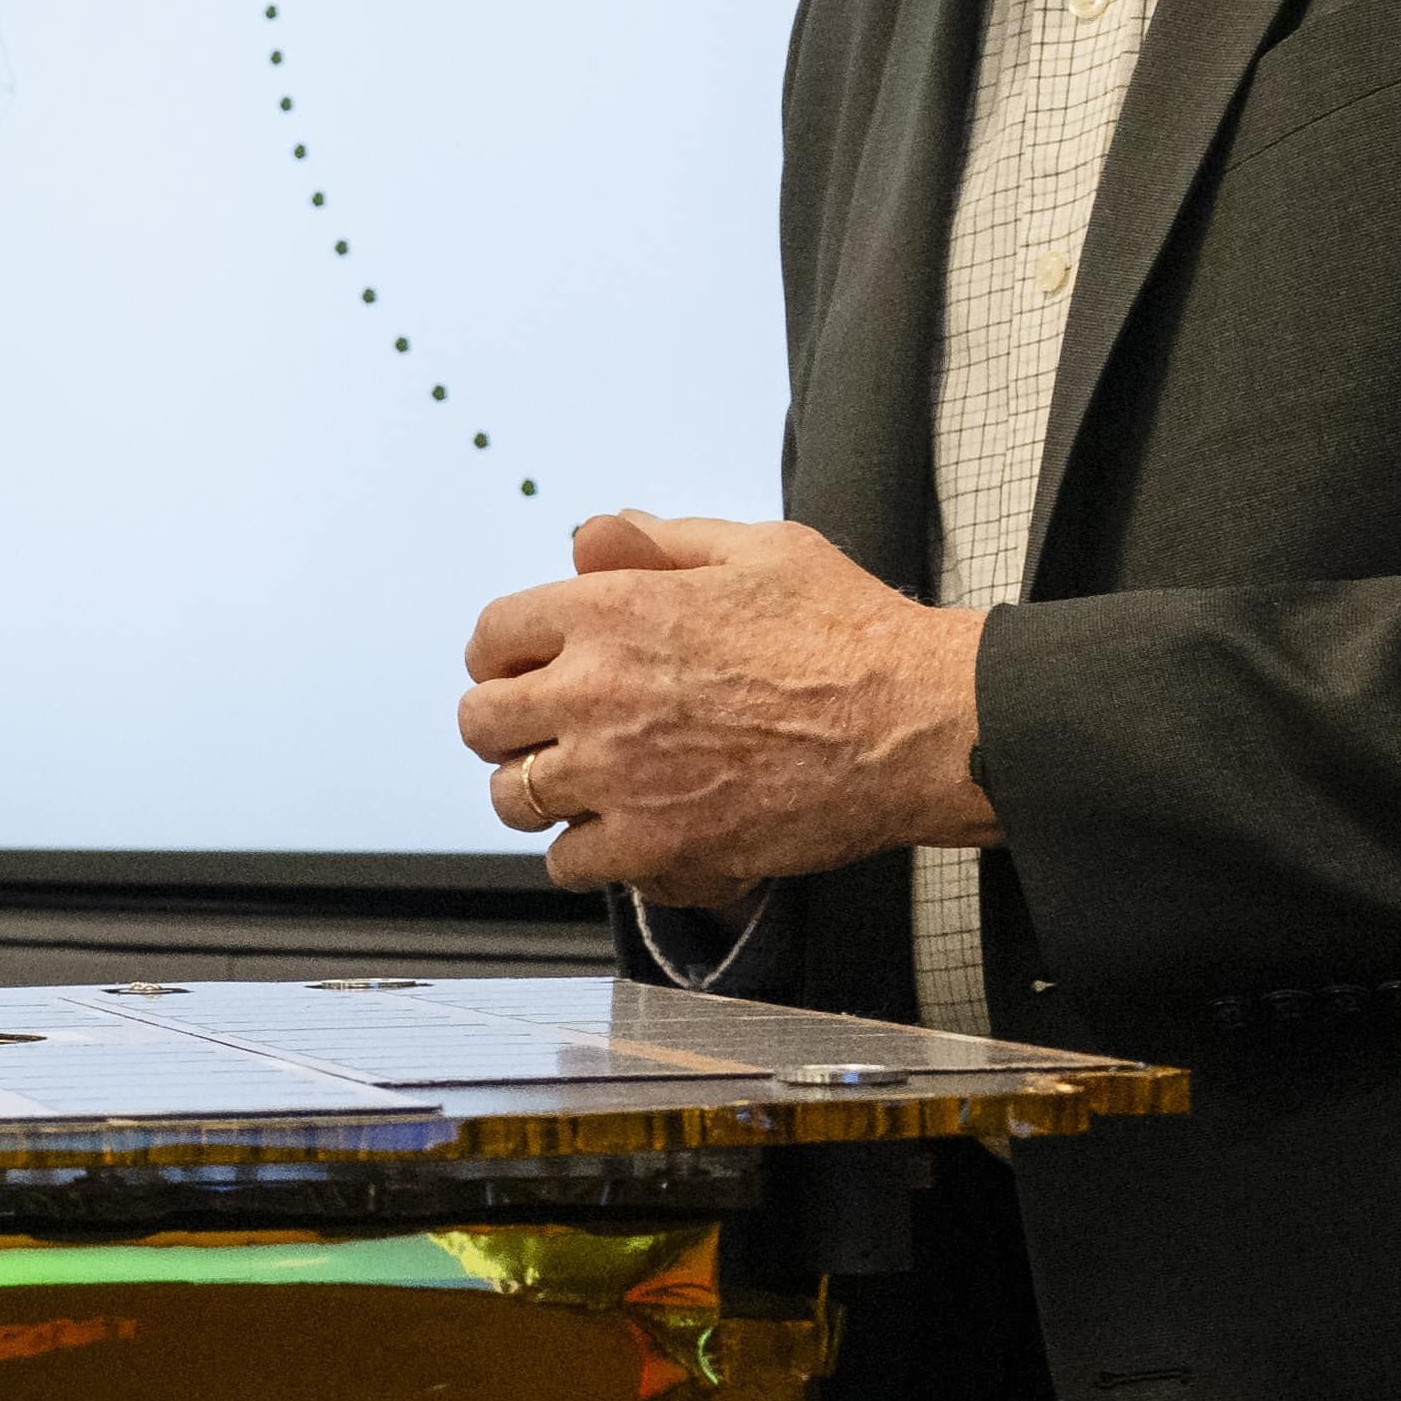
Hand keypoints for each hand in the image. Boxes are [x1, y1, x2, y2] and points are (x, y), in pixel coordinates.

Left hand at [453, 511, 992, 896]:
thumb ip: (662, 543)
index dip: (503, 656)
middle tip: (544, 735)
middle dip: (506, 728)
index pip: (493, 636)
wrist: (918, 723)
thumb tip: (595, 536)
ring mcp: (621, 775)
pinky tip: (623, 835)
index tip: (523, 672)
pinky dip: (588, 855)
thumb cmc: (852, 634)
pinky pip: (569, 864)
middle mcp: (597, 692)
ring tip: (585, 788)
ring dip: (541, 794)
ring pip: (514, 799)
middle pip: (482, 722)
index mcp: (612, 610)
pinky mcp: (657, 846)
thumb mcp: (757, 550)